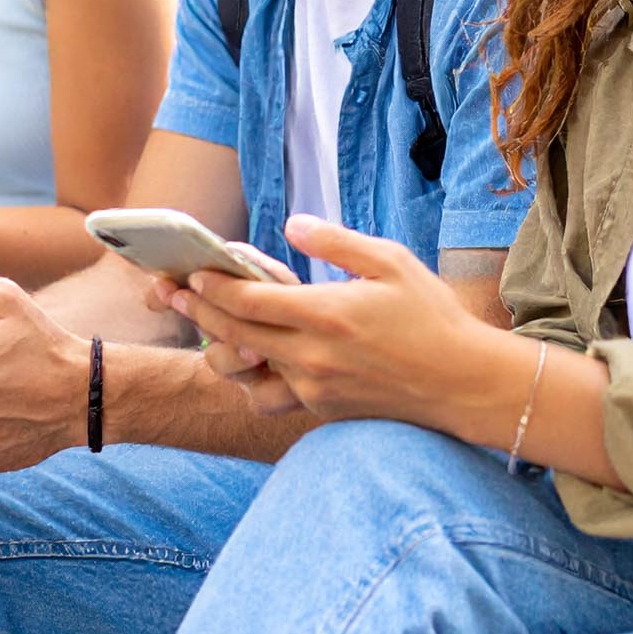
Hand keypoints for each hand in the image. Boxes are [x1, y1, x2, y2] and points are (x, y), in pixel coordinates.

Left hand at [171, 214, 496, 426]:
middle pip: (235, 335)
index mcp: (328, 314)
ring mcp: (315, 388)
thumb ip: (335, 242)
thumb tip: (291, 225)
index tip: (192, 272)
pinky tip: (251, 355)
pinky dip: (255, 374)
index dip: (214, 286)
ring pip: (247, 371)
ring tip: (207, 326)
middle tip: (170, 295)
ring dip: (220, 348)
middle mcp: (313, 357)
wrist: (462, 382)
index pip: (250, 301)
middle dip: (197, 313)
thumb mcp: (390, 261)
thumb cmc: (430, 315)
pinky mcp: (322, 408)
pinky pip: (272, 394)